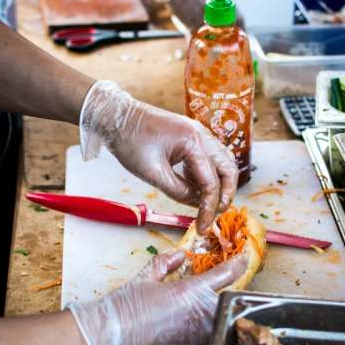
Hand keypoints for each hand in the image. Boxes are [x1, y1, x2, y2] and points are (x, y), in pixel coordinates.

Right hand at [65, 250, 246, 344]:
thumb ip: (164, 263)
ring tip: (224, 313)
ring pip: (224, 324)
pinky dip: (215, 339)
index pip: (225, 274)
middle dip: (232, 294)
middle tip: (229, 290)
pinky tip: (211, 336)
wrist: (108, 339)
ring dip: (225, 317)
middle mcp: (199, 313)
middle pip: (230, 301)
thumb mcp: (144, 277)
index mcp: (190, 290)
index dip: (238, 264)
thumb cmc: (124, 308)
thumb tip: (179, 255)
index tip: (244, 259)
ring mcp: (197, 337)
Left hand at [80, 80, 238, 232]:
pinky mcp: (192, 137)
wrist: (116, 117)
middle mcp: (202, 135)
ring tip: (209, 204)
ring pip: (223, 163)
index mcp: (193, 142)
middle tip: (214, 215)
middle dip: (225, 195)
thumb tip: (197, 204)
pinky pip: (210, 158)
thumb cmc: (130, 141)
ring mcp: (199, 134)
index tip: (203, 227)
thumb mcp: (153, 173)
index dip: (209, 208)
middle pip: (228, 170)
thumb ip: (179, 191)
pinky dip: (210, 174)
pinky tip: (196, 187)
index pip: (211, 182)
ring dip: (220, 184)